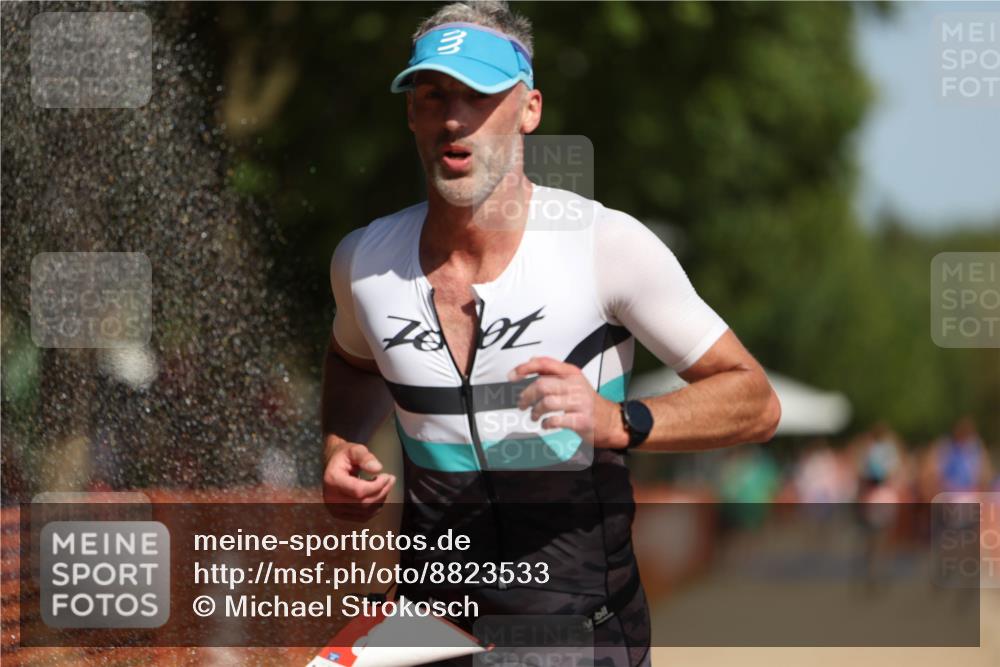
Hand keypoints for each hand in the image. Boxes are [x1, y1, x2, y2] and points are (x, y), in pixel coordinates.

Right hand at [322, 442, 395, 521]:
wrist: (333, 464)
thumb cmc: (344, 456)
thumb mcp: (354, 449)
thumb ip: (365, 457)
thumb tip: (377, 468)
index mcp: (333, 480)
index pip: (359, 490)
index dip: (377, 486)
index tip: (387, 476)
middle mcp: (331, 497)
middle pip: (363, 503)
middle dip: (381, 492)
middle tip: (391, 480)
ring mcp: (334, 508)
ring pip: (364, 511)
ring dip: (380, 500)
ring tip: (385, 486)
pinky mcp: (339, 515)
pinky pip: (362, 517)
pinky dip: (374, 508)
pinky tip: (377, 495)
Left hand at [510, 356, 628, 448]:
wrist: (611, 420)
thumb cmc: (587, 401)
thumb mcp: (573, 381)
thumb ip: (553, 372)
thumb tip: (530, 362)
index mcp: (572, 373)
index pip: (545, 364)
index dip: (525, 368)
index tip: (512, 376)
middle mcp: (575, 385)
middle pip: (542, 385)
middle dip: (526, 395)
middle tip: (521, 404)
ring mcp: (579, 402)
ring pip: (547, 402)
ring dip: (535, 411)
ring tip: (534, 416)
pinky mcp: (581, 420)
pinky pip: (557, 420)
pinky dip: (546, 423)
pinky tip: (545, 424)